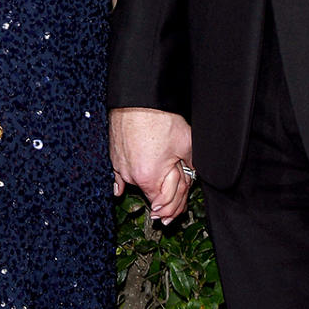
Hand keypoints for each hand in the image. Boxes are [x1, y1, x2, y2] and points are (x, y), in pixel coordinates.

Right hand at [110, 107, 192, 223]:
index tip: (182, 209)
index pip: (165, 206)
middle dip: (167, 198)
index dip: (177, 206)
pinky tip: (120, 191)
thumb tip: (194, 177)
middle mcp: (132, 176)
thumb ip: (191, 166)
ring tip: (162, 174)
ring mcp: (121, 167)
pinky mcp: (114, 156)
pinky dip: (122, 183)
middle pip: (153, 196)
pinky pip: (118, 176)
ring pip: (139, 184)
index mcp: (150, 178)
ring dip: (150, 183)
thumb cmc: (159, 118)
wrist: (138, 99)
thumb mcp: (185, 143)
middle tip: (177, 197)